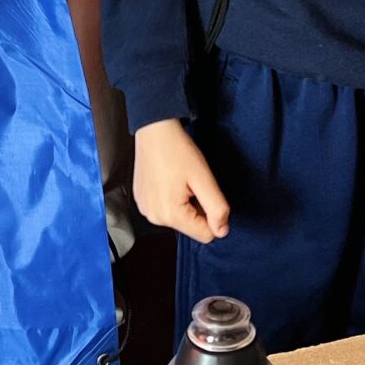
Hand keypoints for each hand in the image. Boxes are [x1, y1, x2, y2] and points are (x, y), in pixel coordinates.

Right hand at [133, 119, 229, 243]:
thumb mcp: (204, 179)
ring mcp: (146, 210)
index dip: (213, 215)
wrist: (154, 130)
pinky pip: (165, 209)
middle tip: (191, 182)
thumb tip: (222, 230)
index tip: (205, 192)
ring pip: (178, 218)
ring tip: (179, 179)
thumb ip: (217, 208)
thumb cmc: (177, 150)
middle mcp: (154, 218)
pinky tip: (169, 179)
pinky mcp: (142, 201)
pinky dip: (171, 198)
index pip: (205, 235)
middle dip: (197, 208)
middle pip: (190, 226)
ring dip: (184, 203)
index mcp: (170, 215)